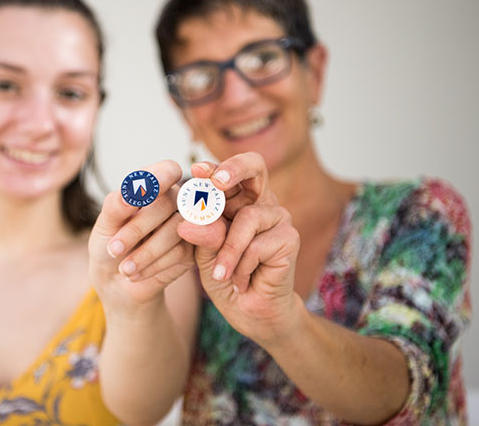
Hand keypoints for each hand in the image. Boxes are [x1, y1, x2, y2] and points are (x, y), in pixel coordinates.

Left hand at [89, 160, 194, 313]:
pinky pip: (180, 253)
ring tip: (124, 268)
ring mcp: (187, 226)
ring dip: (146, 252)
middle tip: (114, 249)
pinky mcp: (192, 250)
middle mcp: (174, 201)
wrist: (115, 281)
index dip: (161, 176)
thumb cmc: (109, 246)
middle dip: (137, 228)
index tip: (147, 186)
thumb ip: (115, 206)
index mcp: (153, 186)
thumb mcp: (105, 226)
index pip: (167, 170)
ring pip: (176, 230)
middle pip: (167, 203)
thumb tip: (129, 194)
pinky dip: (153, 265)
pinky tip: (136, 273)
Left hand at [177, 152, 300, 343]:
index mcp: (236, 199)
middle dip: (233, 169)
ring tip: (220, 274)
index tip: (195, 170)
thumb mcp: (204, 256)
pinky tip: (242, 281)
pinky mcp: (289, 237)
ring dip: (228, 251)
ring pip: (247, 217)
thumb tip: (188, 221)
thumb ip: (201, 236)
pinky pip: (257, 244)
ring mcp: (278, 217)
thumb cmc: (225, 278)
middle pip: (254, 166)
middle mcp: (260, 201)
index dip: (213, 168)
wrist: (250, 312)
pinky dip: (241, 266)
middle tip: (216, 182)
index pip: (226, 173)